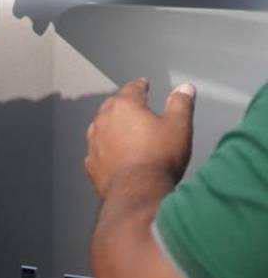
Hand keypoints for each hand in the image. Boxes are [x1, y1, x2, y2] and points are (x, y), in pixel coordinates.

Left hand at [85, 79, 194, 199]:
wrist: (138, 193)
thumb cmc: (160, 157)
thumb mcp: (178, 127)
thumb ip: (180, 104)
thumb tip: (185, 88)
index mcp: (124, 106)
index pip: (133, 89)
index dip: (140, 86)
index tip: (143, 84)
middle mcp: (104, 120)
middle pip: (113, 106)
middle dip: (124, 106)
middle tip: (134, 108)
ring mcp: (94, 142)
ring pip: (102, 128)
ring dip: (112, 128)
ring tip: (125, 132)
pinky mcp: (92, 164)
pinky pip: (98, 152)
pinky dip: (106, 152)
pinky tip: (114, 157)